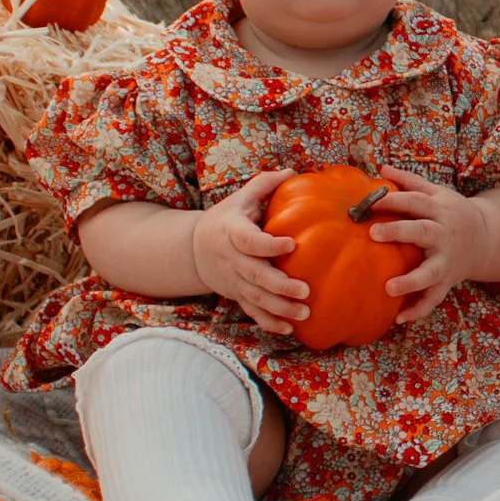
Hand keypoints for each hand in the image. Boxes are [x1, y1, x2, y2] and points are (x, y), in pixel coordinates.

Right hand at [191, 169, 313, 335]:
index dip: (268, 243)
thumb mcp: (241, 198)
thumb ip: (265, 184)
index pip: (249, 240)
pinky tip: (289, 329)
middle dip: (279, 285)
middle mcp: (231, 259)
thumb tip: (293, 171)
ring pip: (255, 298)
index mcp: (232, 232)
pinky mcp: (236, 295)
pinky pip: (251, 312)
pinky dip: (269, 322)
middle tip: (306, 290)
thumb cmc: (227, 218)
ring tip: (304, 313)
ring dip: (279, 308)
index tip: (293, 243)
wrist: (194, 248)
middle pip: (254, 275)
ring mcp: (233, 280)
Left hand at [367, 164, 489, 324]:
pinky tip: (399, 319)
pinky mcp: (448, 281)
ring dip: (411, 281)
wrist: (488, 239)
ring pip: (431, 272)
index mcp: (440, 210)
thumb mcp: (437, 194)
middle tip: (374, 234)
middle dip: (400, 232)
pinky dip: (418, 310)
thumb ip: (410, 182)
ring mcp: (447, 260)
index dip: (394, 200)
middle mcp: (445, 235)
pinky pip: (434, 298)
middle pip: (423, 232)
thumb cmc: (453, 213)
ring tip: (389, 288)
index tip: (369, 202)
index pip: (416, 202)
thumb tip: (381, 168)